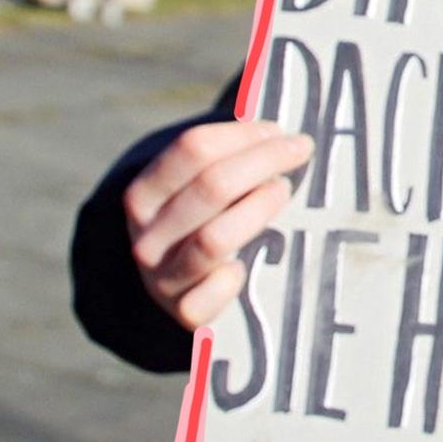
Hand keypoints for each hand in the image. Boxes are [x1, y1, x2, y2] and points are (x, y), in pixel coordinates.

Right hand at [122, 120, 314, 329]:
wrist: (178, 289)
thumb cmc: (203, 224)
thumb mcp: (198, 191)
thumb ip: (226, 159)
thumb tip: (280, 128)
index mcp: (143, 195)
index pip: (192, 149)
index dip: (242, 134)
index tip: (278, 130)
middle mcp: (146, 237)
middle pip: (211, 187)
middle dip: (264, 160)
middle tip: (300, 149)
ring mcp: (163, 278)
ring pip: (215, 238)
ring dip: (258, 209)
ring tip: (284, 190)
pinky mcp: (185, 313)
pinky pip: (210, 296)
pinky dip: (231, 279)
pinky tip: (247, 266)